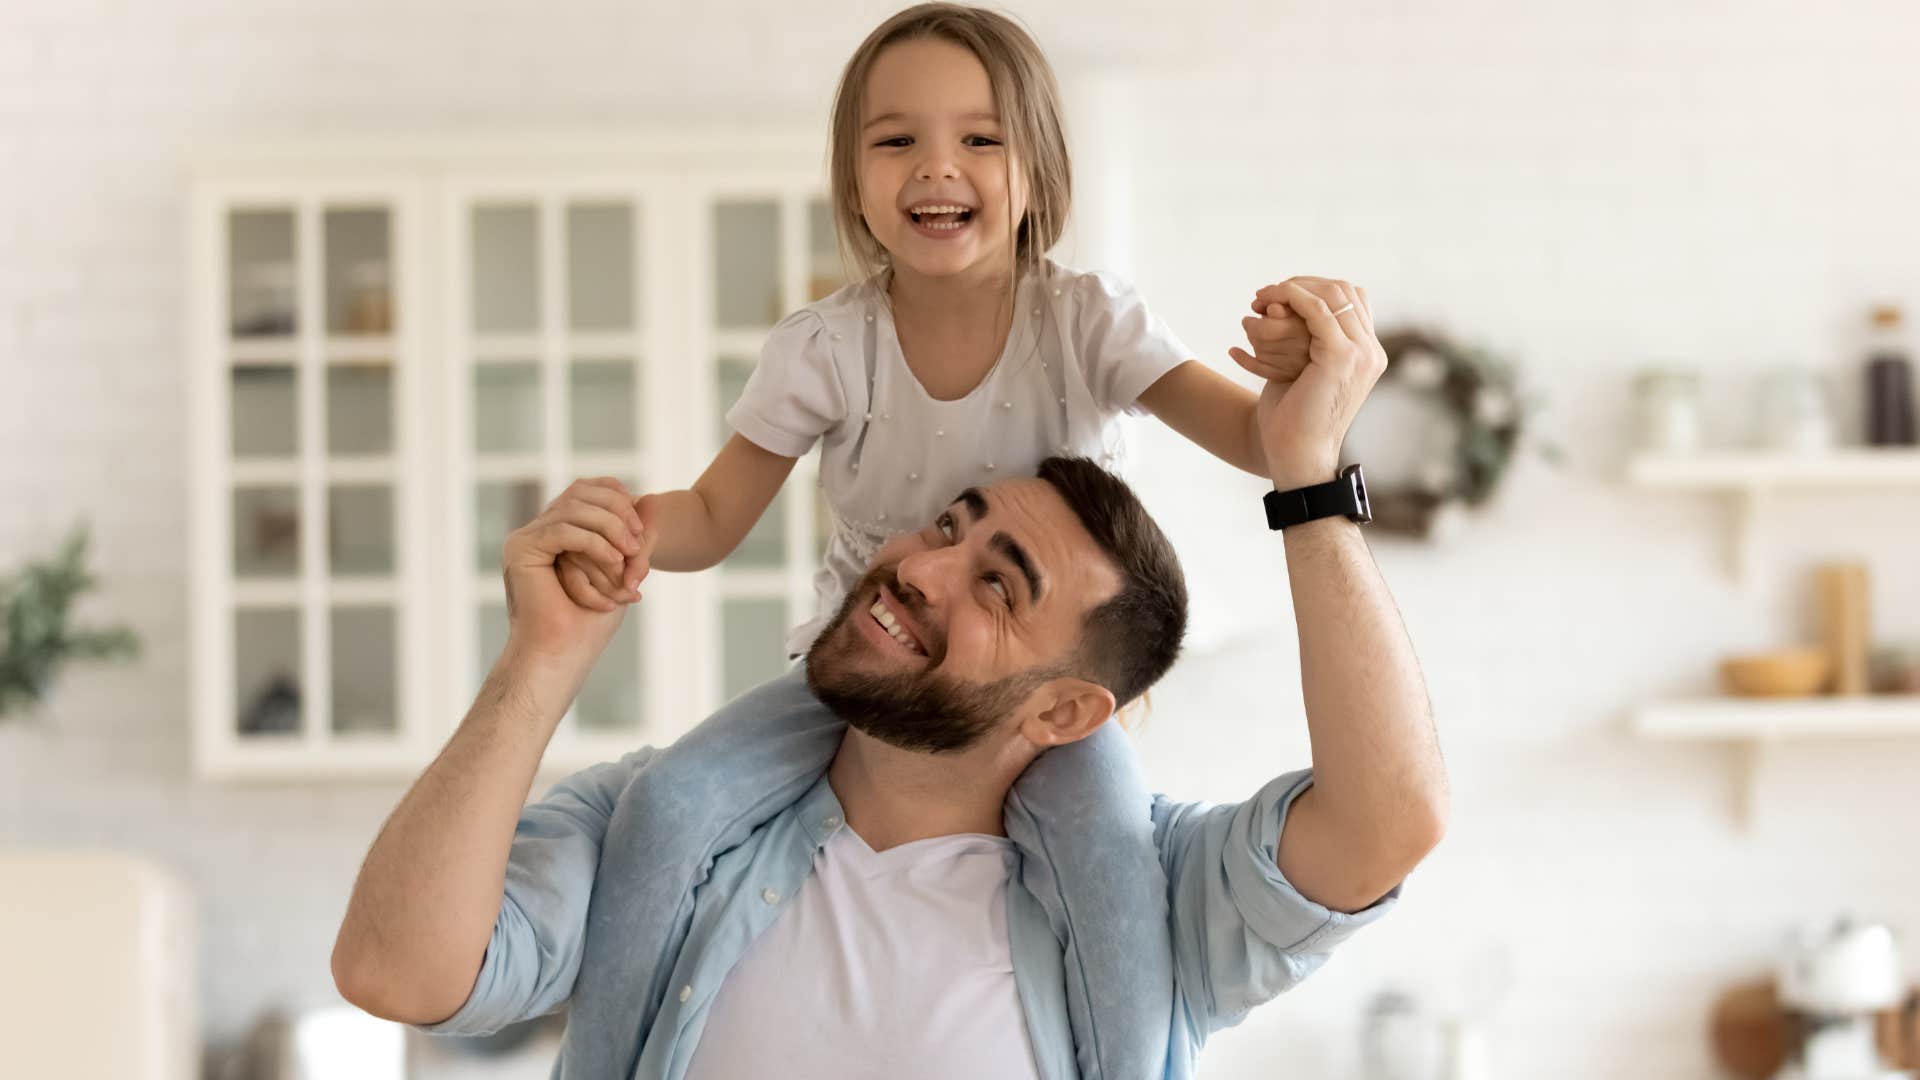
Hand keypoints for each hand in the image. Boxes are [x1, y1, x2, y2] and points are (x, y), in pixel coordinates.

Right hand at [501, 478, 654, 664]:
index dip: (616, 497)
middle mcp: (538, 531)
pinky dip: (594, 543)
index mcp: (557, 532)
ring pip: (573, 508)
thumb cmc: (589, 625)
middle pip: (579, 493)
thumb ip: (635, 537)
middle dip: (616, 510)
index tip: (642, 523)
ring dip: (610, 528)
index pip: (585, 491)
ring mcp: (527, 538)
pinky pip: (563, 531)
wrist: (560, 656)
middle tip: (640, 537)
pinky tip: (614, 560)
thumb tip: (655, 499)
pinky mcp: (521, 550)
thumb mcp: (623, 571)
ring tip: (632, 552)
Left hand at [1236, 277, 1388, 488]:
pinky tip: (1267, 302)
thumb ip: (1310, 343)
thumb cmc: (1293, 417)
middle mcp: (1371, 351)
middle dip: (1303, 283)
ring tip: (1261, 297)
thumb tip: (1284, 312)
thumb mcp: (1305, 372)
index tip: (1280, 294)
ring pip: (1332, 294)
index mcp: (1368, 355)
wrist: (1296, 452)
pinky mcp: (1342, 356)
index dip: (1317, 288)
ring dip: (1292, 288)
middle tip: (1265, 293)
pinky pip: (1318, 309)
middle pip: (1344, 290)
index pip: (1353, 299)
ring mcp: (1362, 353)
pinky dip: (1291, 298)